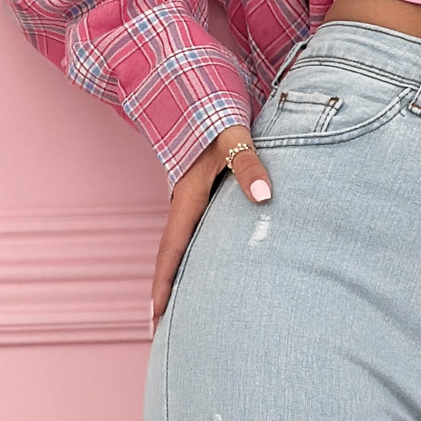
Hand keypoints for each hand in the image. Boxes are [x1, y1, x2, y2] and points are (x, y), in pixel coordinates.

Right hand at [152, 124, 271, 321]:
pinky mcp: (204, 197)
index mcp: (188, 195)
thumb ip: (250, 166)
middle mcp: (185, 203)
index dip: (164, 283)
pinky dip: (193, 260)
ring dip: (178, 278)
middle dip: (165, 293)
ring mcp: (193, 202)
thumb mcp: (235, 137)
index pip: (172, 249)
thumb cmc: (217, 113)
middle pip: (171, 258)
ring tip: (179, 312)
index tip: (156, 316)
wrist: (200, 91)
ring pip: (182, 249)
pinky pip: (196, 237)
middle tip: (162, 330)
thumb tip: (264, 196)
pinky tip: (203, 276)